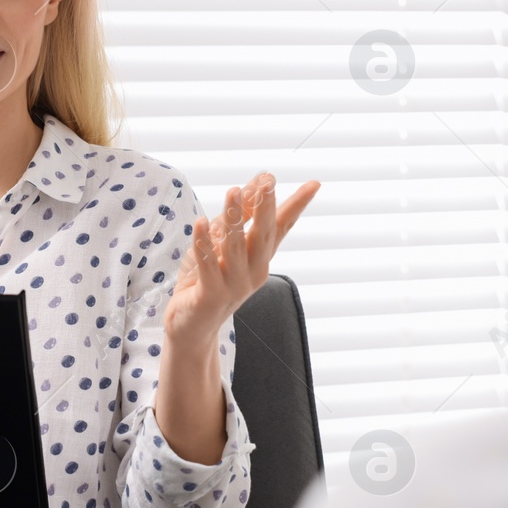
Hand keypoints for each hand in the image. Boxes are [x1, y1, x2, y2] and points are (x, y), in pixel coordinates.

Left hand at [164, 172, 320, 347]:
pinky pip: (208, 266)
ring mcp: (233, 285)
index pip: (281, 227)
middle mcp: (253, 271)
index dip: (296, 206)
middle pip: (262, 236)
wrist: (193, 328)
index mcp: (260, 258)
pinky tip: (200, 223)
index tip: (314, 184)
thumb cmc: (209, 280)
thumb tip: (260, 180)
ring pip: (234, 247)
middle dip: (266, 208)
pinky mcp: (210, 295)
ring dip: (234, 218)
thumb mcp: (225, 243)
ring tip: (232, 192)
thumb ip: (242, 214)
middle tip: (269, 182)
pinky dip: (203, 244)